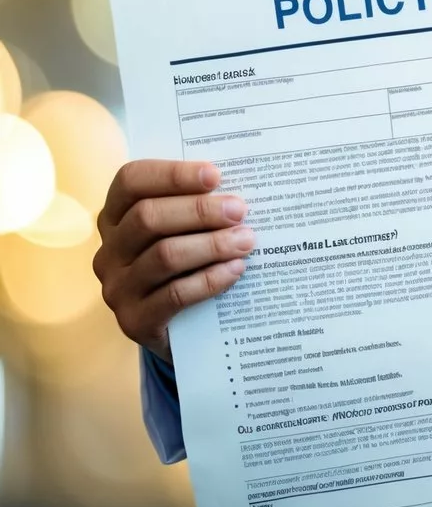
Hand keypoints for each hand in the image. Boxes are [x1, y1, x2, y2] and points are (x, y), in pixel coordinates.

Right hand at [93, 160, 254, 364]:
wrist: (180, 332)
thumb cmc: (188, 265)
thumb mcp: (185, 232)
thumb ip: (199, 207)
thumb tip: (235, 191)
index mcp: (116, 216)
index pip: (131, 181)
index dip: (172, 175)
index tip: (214, 175)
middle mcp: (110, 250)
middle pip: (148, 217)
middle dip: (199, 210)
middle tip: (240, 210)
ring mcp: (118, 287)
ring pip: (164, 255)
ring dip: (212, 244)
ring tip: (247, 240)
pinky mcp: (135, 321)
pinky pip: (175, 295)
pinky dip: (209, 279)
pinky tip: (236, 270)